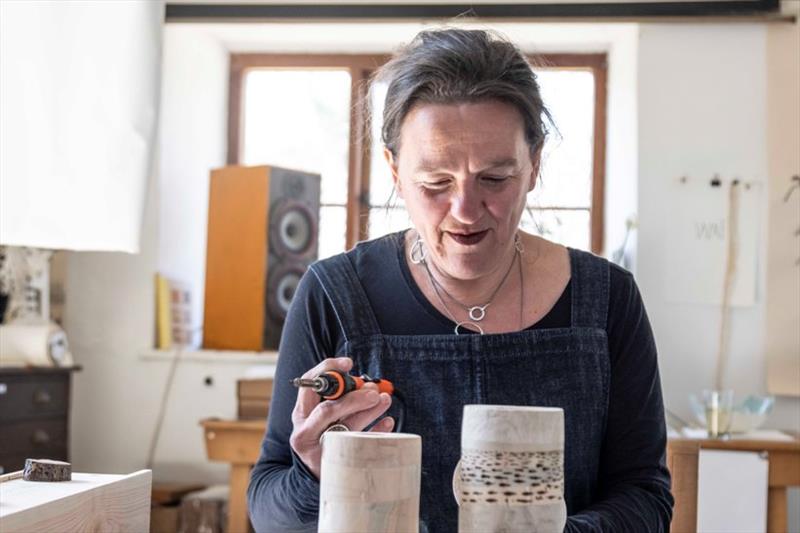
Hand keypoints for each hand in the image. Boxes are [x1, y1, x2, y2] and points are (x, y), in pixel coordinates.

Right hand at [289, 357, 393, 478]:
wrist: (316, 473)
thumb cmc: (323, 435)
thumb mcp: (322, 415)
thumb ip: (339, 399)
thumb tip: (368, 385)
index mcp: (301, 412)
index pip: (309, 384)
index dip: (328, 369)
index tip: (349, 363)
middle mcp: (304, 429)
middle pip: (327, 409)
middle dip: (354, 397)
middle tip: (375, 392)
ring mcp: (317, 449)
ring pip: (344, 427)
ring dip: (368, 412)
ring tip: (385, 401)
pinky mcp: (332, 463)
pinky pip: (357, 447)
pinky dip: (375, 433)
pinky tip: (388, 423)